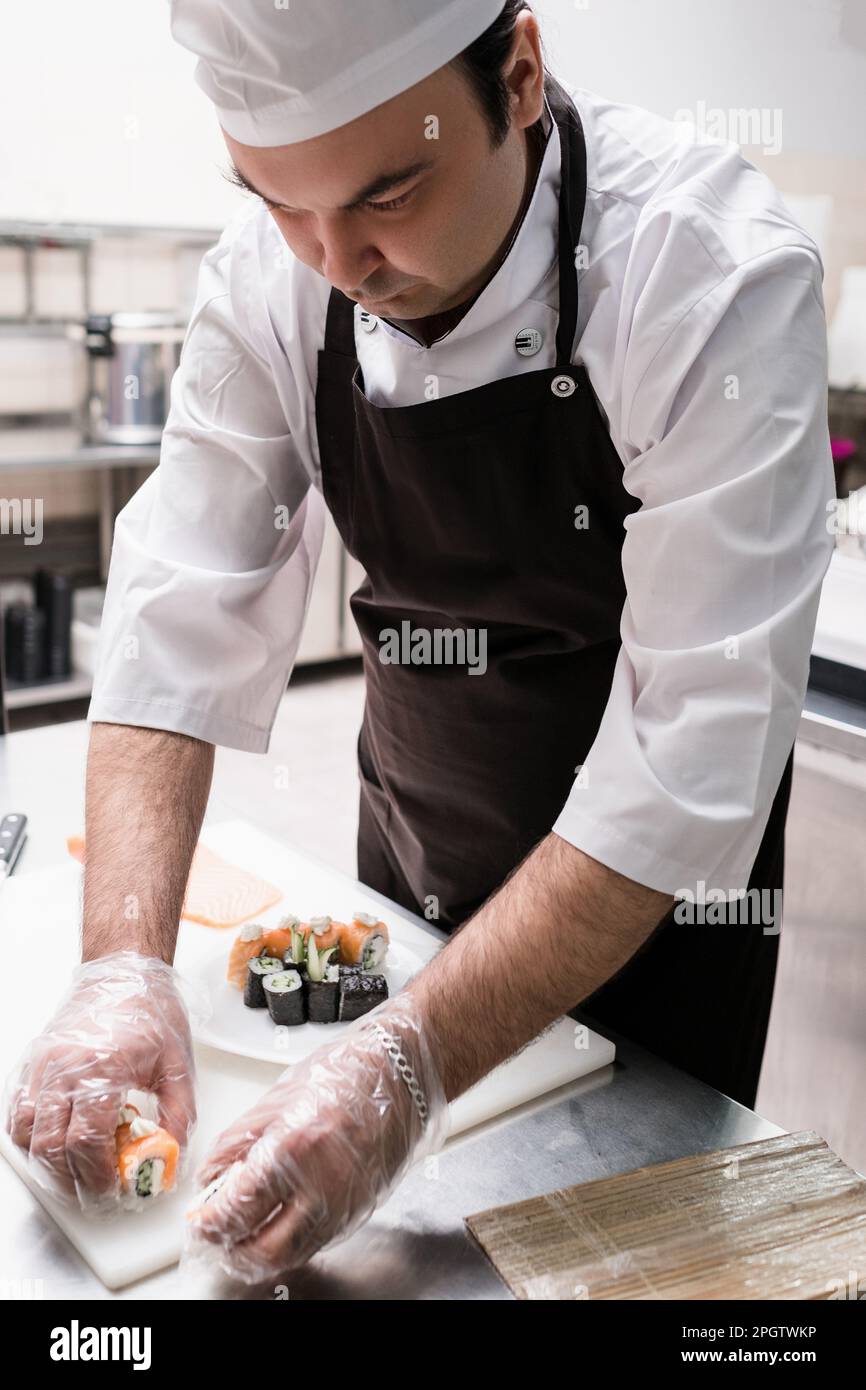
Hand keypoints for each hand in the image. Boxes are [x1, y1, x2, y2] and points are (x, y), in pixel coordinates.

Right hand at [5, 951, 196, 1210]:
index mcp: (105, 1067)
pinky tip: (52, 1145)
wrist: (124, 971)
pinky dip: (28, 1138)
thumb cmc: (151, 1011)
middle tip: (93, 1192)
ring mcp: (44, 1064)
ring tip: (73, 1174)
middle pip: (52, 1145)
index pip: (87, 1140)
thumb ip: (179, 1114)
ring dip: (47, 1163)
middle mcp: (66, 1067)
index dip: (97, 1176)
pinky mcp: (33, 1062)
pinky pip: (17, 1112)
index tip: (112, 1190)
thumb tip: (170, 1154)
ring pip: (26, 1133)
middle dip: (71, 1180)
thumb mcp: (178, 1064)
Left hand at [185, 993, 446, 1283]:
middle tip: (215, 1233)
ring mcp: (344, 1204)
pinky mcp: (358, 1211)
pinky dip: (287, 1243)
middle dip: (229, 1249)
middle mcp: (322, 1185)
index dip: (209, 1223)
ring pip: (290, 1256)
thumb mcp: (275, 1100)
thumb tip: (209, 1179)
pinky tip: (275, 1224)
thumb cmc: (346, 1074)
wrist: (400, 1074)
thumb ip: (236, 1143)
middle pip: (262, 1251)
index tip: (198, 1220)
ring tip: (241, 1233)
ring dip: (257, 1254)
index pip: (237, 1210)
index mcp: (293, 1148)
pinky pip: (313, 1243)